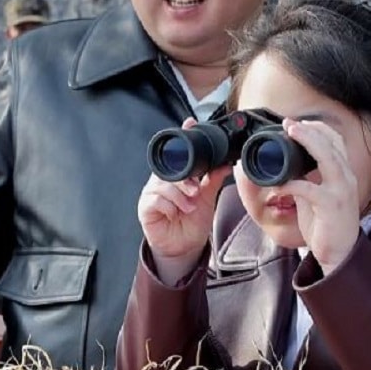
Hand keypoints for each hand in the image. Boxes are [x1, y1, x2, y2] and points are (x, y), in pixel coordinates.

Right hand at [139, 118, 231, 284]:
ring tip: (189, 207)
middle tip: (195, 190)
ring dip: (179, 196)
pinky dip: (170, 206)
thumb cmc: (192, 221)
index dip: (182, 136)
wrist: (185, 247)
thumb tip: (225, 164)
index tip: (190, 122)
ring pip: (163, 184)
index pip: (177, 152)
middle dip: (183, 178)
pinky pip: (156, 200)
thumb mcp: (207, 198)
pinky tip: (176, 213)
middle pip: (169, 168)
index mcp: (176, 175)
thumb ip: (213, 180)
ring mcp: (151, 193)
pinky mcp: (145, 207)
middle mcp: (161, 181)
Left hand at [276, 118, 361, 274]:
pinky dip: (293, 183)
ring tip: (290, 134)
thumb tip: (287, 166)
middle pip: (333, 144)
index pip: (336, 141)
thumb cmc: (327, 224)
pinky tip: (279, 184)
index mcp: (344, 173)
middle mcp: (346, 178)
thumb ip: (308, 178)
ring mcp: (341, 191)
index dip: (318, 128)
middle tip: (289, 123)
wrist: (339, 253)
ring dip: (309, 143)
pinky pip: (310, 189)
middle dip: (311, 130)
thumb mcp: (316, 195)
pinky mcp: (332, 207)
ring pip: (328, 158)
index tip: (297, 123)